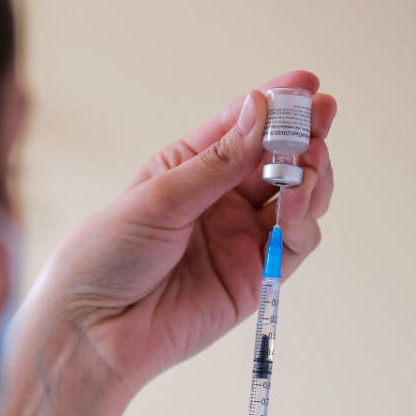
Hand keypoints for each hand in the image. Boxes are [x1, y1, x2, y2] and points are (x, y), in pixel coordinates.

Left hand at [23, 71, 335, 394]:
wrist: (94, 330)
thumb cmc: (107, 256)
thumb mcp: (159, 197)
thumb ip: (217, 160)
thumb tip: (261, 108)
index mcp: (189, 168)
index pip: (243, 127)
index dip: (277, 105)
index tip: (308, 85)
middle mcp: (220, 200)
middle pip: (278, 161)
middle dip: (304, 137)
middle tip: (320, 121)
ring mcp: (240, 238)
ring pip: (298, 199)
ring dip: (311, 177)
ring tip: (308, 164)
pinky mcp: (255, 277)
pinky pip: (297, 244)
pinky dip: (305, 222)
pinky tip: (296, 208)